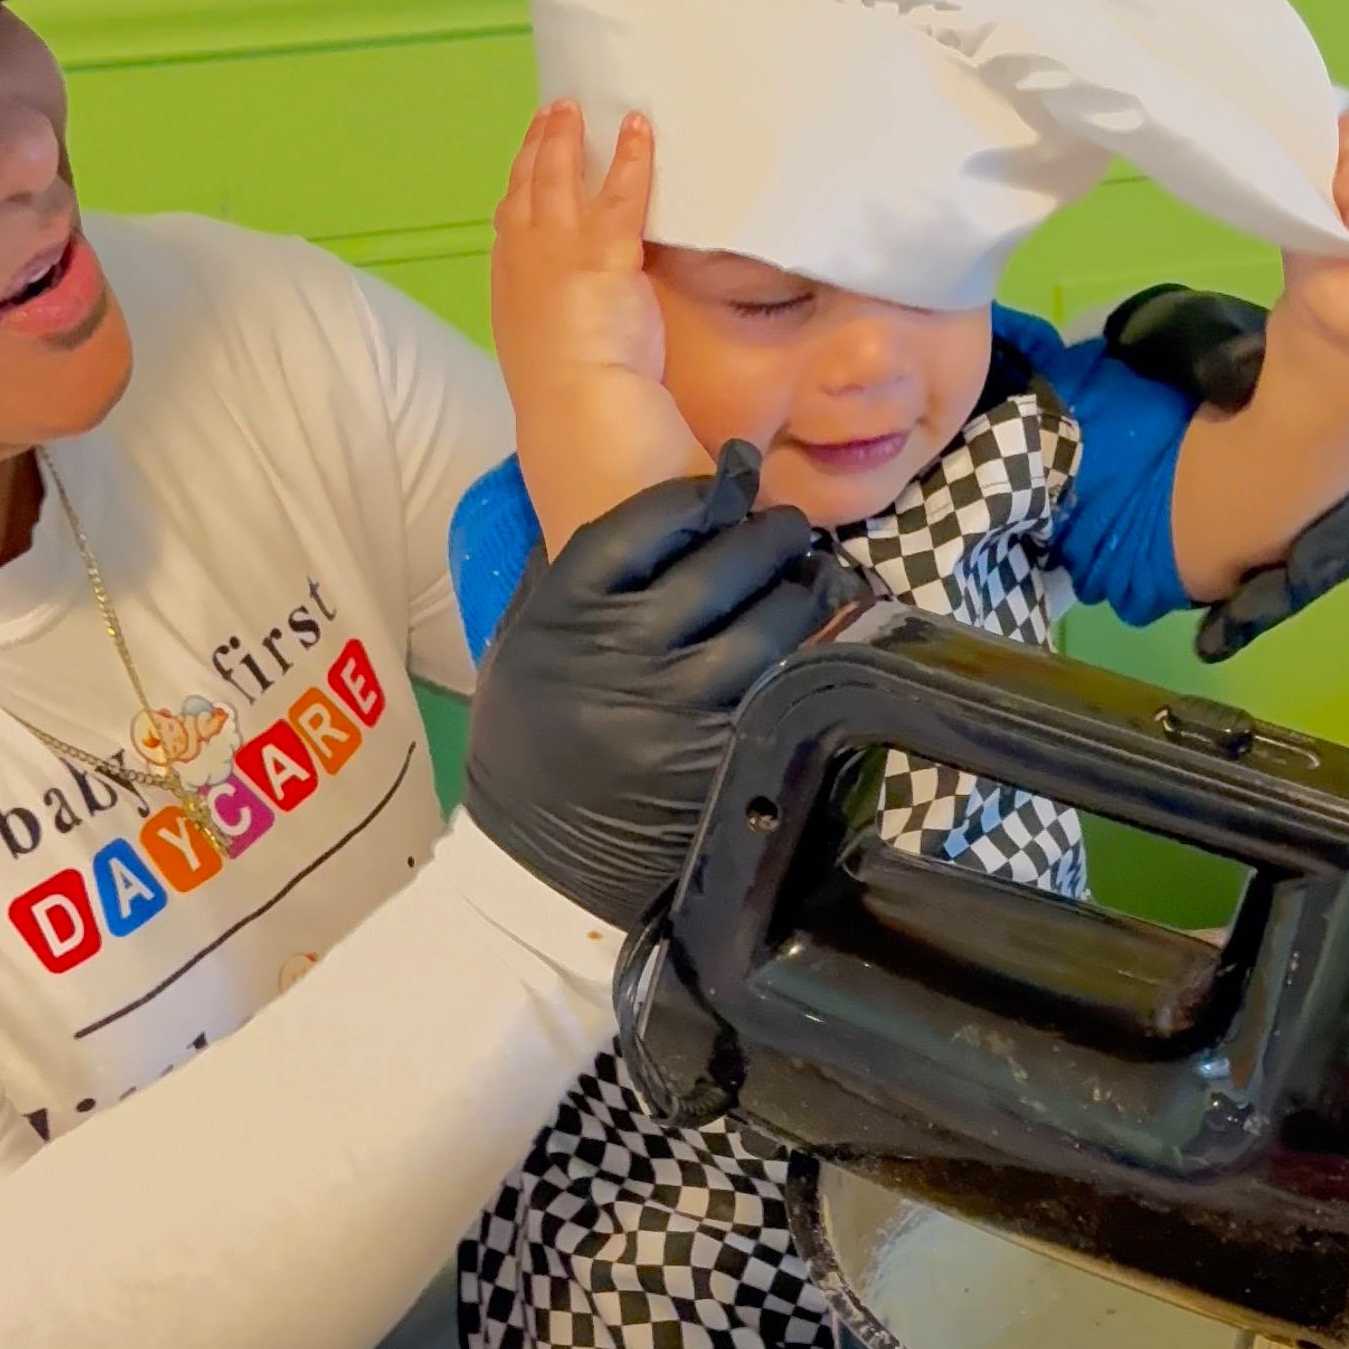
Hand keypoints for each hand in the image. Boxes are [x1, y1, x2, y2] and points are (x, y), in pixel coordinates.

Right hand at [462, 449, 857, 928]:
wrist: (535, 868)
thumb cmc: (531, 745)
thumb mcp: (524, 647)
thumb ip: (570, 578)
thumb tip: (641, 507)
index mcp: (566, 614)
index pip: (644, 524)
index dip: (696, 495)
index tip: (724, 480)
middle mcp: (625, 651)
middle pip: (721, 562)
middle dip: (767, 533)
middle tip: (787, 526)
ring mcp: (682, 706)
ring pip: (772, 619)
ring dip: (804, 588)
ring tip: (815, 575)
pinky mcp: (727, 755)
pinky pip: (788, 681)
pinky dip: (814, 649)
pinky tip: (824, 632)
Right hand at [492, 102, 705, 551]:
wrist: (578, 419)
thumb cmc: (571, 413)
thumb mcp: (555, 373)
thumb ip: (567, 351)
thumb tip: (582, 361)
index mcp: (511, 300)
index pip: (509, 235)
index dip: (516, 197)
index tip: (522, 173)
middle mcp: (523, 268)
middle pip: (523, 194)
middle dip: (534, 153)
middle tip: (549, 117)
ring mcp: (557, 255)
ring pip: (556, 179)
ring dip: (564, 140)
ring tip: (574, 108)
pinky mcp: (602, 252)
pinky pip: (618, 190)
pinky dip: (629, 155)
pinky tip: (639, 129)